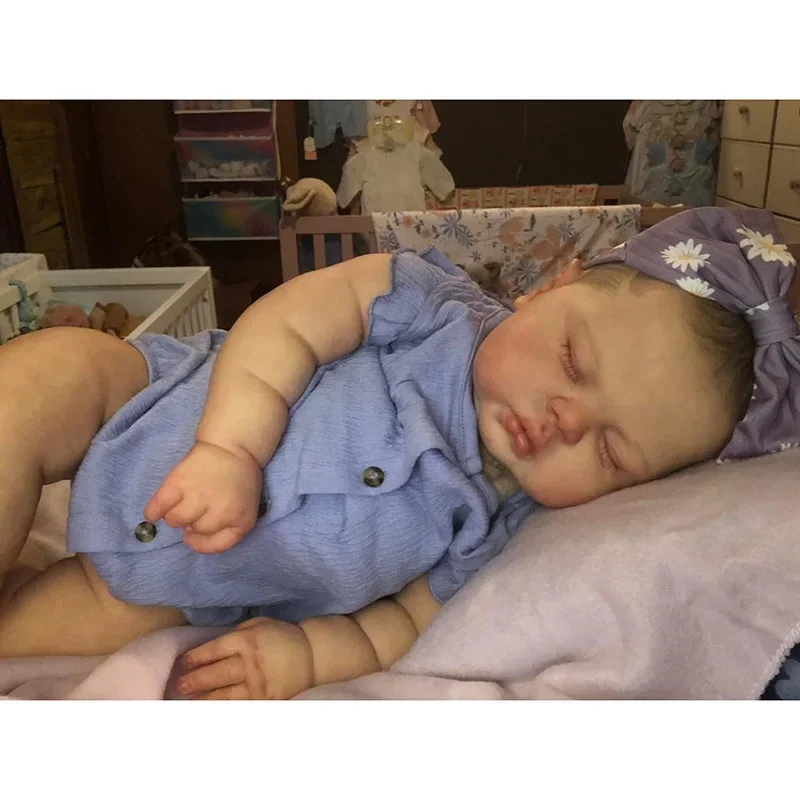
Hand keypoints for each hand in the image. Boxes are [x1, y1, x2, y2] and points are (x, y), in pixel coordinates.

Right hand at [144, 441, 262, 553]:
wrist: (232, 446)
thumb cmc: (239, 480)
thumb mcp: (245, 507)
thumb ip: (227, 526)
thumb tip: (191, 535)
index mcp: (241, 520)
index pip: (216, 545)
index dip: (201, 543)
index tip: (193, 535)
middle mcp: (221, 512)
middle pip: (195, 530)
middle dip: (193, 521)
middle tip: (196, 504)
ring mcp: (200, 496)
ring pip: (175, 520)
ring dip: (175, 515)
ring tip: (181, 501)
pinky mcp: (178, 482)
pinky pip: (157, 508)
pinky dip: (153, 512)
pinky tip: (154, 511)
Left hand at [175, 617, 313, 699]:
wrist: (312, 655)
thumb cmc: (281, 636)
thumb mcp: (259, 624)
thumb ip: (236, 633)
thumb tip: (210, 647)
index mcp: (246, 639)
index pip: (213, 650)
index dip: (195, 658)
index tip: (182, 663)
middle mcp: (249, 661)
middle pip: (214, 674)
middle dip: (193, 681)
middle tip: (178, 686)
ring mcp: (258, 683)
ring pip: (224, 694)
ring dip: (204, 697)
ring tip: (188, 700)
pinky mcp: (266, 699)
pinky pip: (240, 705)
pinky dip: (224, 708)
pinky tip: (212, 708)